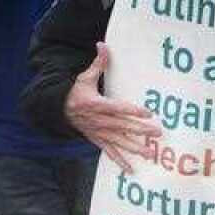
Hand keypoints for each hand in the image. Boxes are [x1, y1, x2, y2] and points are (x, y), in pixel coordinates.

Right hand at [64, 42, 162, 173]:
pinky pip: (109, 152)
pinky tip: (131, 170)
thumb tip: (103, 44)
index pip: (117, 107)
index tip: (148, 113)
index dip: (132, 111)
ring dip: (134, 148)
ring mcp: (97, 133)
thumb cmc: (74, 91)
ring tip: (151, 154)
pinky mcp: (96, 140)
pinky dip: (120, 161)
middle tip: (157, 134)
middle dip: (140, 131)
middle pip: (122, 126)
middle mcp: (97, 121)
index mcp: (95, 104)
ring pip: (118, 142)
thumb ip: (98, 63)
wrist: (56, 110)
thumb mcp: (84, 77)